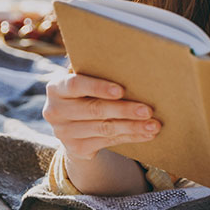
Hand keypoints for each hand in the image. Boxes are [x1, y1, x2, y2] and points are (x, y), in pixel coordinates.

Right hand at [43, 72, 160, 161]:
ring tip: (154, 125)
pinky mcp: (76, 149)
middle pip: (94, 110)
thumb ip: (95, 71)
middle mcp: (55, 111)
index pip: (76, 85)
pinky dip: (130, 137)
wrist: (73, 125)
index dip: (98, 87)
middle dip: (124, 110)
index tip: (121, 90)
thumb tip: (128, 60)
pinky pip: (108, 142)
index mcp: (56, 88)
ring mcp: (64, 133)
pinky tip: (146, 134)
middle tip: (147, 110)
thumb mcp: (84, 79)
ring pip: (104, 129)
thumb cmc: (86, 92)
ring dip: (132, 127)